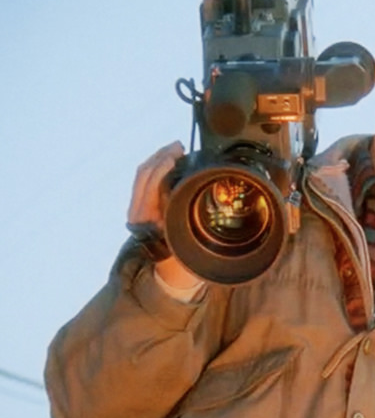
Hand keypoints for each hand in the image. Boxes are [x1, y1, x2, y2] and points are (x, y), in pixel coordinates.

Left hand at [127, 142, 201, 289]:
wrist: (167, 272)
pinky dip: (156, 168)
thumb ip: (186, 215)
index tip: (177, 155)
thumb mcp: (185, 236)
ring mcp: (136, 208)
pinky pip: (144, 181)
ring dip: (158, 158)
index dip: (161, 166)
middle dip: (160, 156)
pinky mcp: (140, 207)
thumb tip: (195, 192)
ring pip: (141, 176)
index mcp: (145, 218)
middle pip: (142, 175)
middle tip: (179, 146)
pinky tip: (169, 161)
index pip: (148, 184)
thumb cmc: (181, 256)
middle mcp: (136, 211)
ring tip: (175, 149)